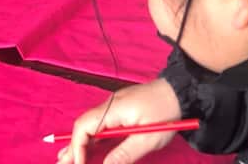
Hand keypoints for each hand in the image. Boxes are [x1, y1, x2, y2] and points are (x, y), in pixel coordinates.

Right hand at [56, 78, 182, 163]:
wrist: (181, 90)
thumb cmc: (166, 113)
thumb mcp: (148, 138)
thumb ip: (124, 154)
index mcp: (113, 110)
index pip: (85, 127)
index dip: (77, 148)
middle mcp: (109, 106)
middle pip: (83, 126)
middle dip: (71, 147)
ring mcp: (114, 107)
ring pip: (90, 125)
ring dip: (78, 143)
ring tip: (66, 160)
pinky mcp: (121, 110)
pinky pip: (99, 124)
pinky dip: (90, 138)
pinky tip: (86, 149)